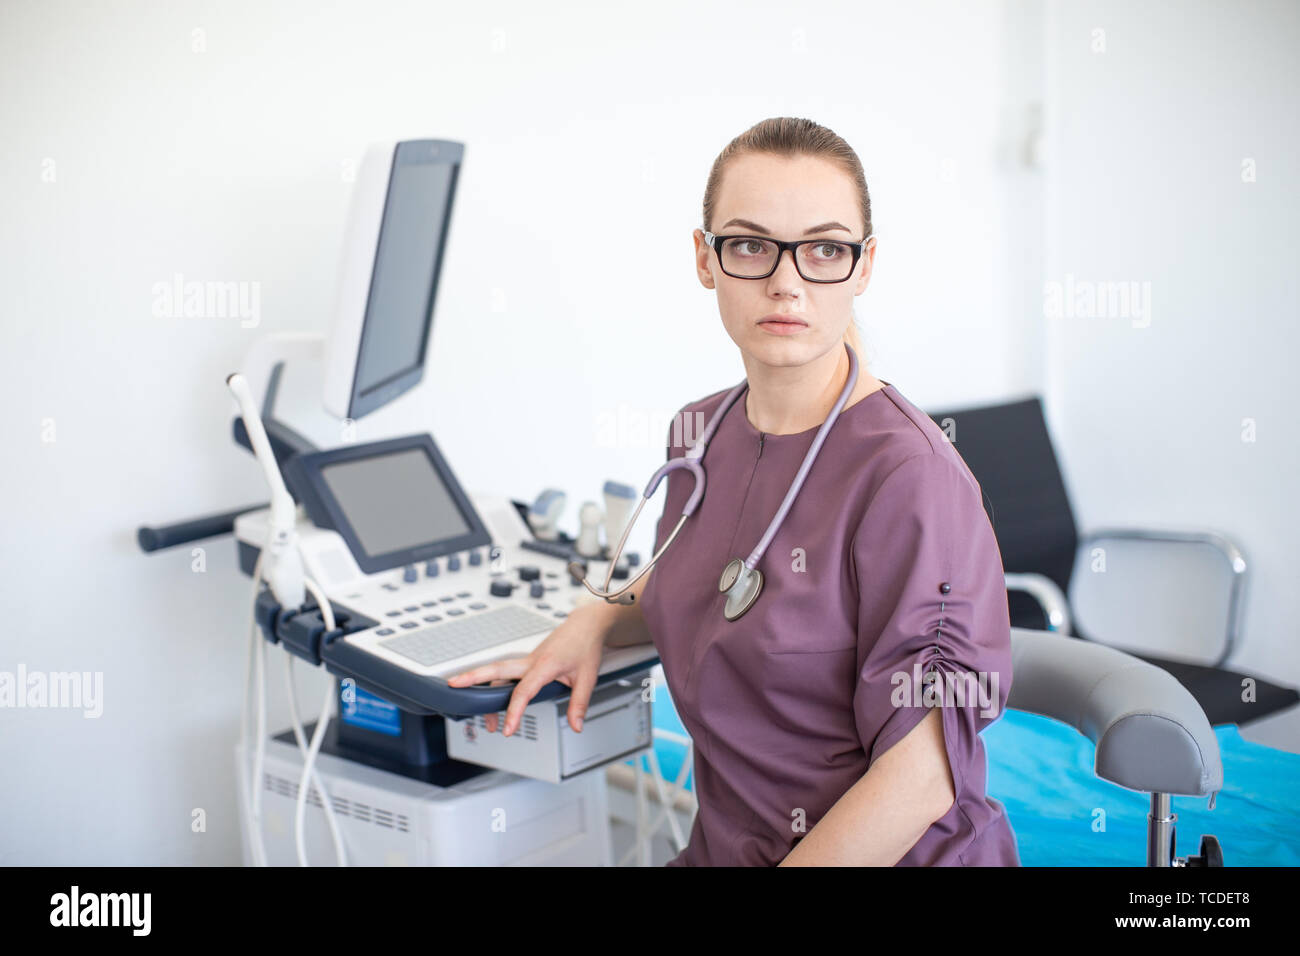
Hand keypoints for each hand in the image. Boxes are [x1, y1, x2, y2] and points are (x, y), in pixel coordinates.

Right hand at [444, 605, 607, 735]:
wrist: (586, 625)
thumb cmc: (585, 646)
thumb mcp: (587, 677)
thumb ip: (579, 703)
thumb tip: (575, 726)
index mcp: (545, 664)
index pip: (524, 690)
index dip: (513, 711)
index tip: (507, 729)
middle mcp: (531, 660)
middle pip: (496, 669)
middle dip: (473, 677)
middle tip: (454, 686)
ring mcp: (527, 660)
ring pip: (498, 673)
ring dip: (483, 687)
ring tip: (482, 717)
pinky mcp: (527, 661)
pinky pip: (506, 673)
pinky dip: (495, 685)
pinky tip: (493, 700)